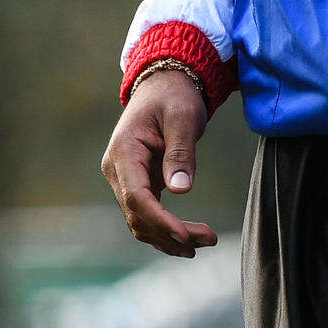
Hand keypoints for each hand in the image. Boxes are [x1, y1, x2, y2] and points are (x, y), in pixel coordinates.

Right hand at [100, 68, 217, 257]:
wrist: (164, 85)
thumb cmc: (174, 97)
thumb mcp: (183, 118)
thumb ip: (181, 152)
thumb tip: (181, 190)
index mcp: (123, 152)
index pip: (136, 197)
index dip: (160, 220)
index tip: (186, 236)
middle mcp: (117, 170)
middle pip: (138, 215)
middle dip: (171, 233)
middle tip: (210, 240)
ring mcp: (125, 179)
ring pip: (141, 220)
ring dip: (169, 237)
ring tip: (204, 243)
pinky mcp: (138, 184)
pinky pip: (147, 214)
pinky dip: (166, 229)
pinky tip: (189, 240)